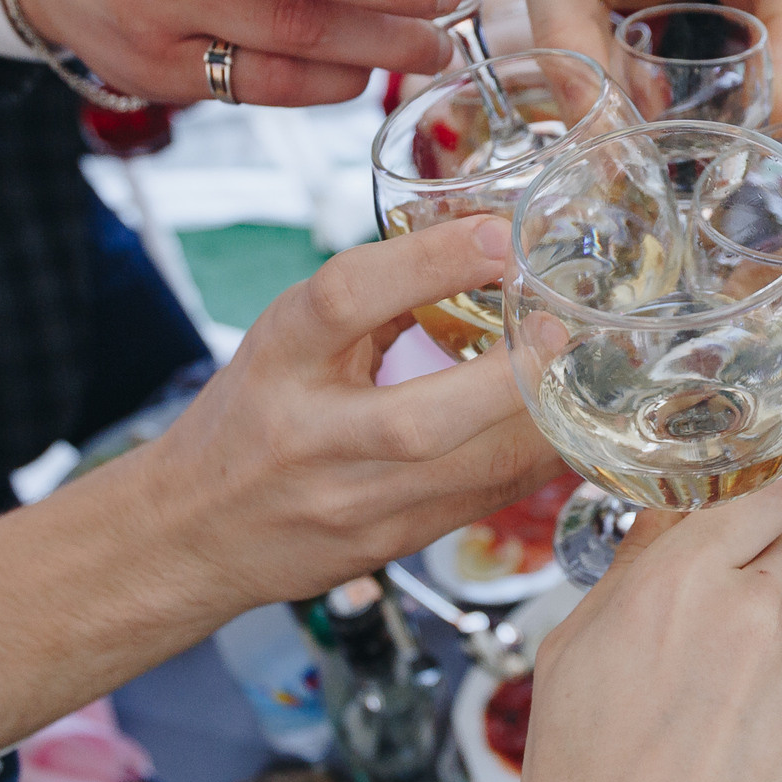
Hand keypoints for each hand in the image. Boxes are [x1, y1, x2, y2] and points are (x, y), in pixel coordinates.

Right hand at [0, 217, 560, 747]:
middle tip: (563, 328)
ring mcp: (351, 503)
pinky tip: (566, 431)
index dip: (428, 262)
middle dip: (508, 377)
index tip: (498, 234)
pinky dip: (534, 464)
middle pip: (418, 417)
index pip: (346, 298)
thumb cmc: (248, 421)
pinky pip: (483, 505)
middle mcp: (312, 437)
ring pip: (469, 476)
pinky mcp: (389, 546)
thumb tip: (477, 244)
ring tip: (589, 378)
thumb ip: (373, 302)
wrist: (191, 535)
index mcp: (279, 360)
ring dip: (544, 424)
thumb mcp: (285, 341)